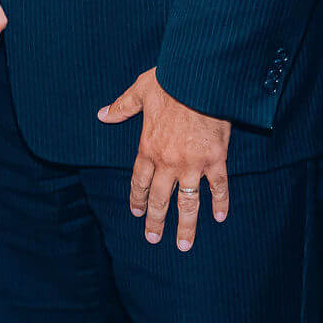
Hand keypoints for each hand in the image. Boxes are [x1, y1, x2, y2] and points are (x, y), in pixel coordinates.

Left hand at [98, 68, 230, 250]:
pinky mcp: (215, 159)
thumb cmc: (169, 81)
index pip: (139, 181)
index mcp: (148, 147)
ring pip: (187, 202)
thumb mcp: (140, 91)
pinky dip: (220, 203)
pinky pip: (218, 186)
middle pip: (160, 198)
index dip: (137, 198)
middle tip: (153, 238)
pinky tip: (220, 217)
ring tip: (183, 244)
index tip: (137, 213)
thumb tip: (102, 114)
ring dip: (185, 225)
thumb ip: (122, 107)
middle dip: (156, 220)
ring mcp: (192, 164)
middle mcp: (168, 162)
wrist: (198, 78)